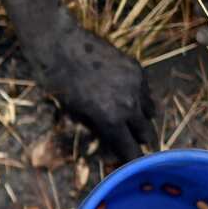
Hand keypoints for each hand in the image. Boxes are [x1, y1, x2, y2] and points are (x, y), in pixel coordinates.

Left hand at [24, 22, 155, 161]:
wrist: (60, 43)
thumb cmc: (56, 81)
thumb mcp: (72, 112)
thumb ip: (95, 129)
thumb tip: (107, 144)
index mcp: (111, 119)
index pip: (131, 150)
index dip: (130, 160)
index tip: (129, 165)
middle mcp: (129, 104)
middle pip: (147, 133)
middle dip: (140, 143)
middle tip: (134, 146)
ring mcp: (136, 84)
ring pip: (151, 112)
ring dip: (142, 120)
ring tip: (132, 123)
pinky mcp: (137, 68)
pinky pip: (147, 91)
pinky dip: (141, 99)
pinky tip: (129, 100)